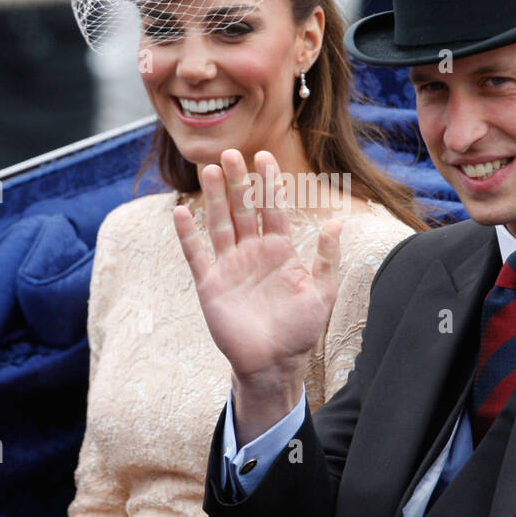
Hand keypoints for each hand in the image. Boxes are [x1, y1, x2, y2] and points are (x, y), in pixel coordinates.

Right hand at [174, 150, 341, 440]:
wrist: (272, 363)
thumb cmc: (300, 330)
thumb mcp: (321, 292)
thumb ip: (327, 258)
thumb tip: (336, 223)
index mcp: (279, 251)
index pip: (272, 208)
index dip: (268, 183)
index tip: (264, 156)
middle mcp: (252, 253)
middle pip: (243, 209)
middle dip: (237, 182)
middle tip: (230, 153)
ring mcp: (230, 266)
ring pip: (219, 223)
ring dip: (213, 198)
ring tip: (207, 170)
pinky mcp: (210, 284)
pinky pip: (197, 254)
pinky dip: (188, 234)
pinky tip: (180, 212)